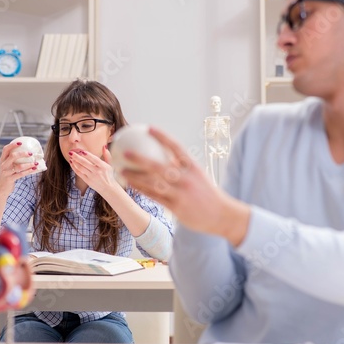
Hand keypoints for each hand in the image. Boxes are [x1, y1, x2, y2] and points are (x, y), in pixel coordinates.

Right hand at [0, 142, 39, 194]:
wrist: (1, 188)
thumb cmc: (7, 175)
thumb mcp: (8, 166)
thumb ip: (14, 160)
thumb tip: (28, 154)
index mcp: (2, 160)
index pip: (6, 150)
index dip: (13, 145)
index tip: (20, 142)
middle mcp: (3, 165)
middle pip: (12, 156)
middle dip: (22, 154)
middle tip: (31, 153)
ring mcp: (6, 172)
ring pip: (18, 166)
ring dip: (29, 164)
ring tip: (36, 163)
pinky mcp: (10, 179)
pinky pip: (21, 174)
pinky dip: (28, 171)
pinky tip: (34, 169)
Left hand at [69, 146, 118, 193]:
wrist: (108, 188)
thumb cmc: (109, 175)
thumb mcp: (110, 165)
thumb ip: (107, 155)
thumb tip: (104, 146)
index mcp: (103, 167)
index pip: (95, 159)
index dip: (88, 155)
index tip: (82, 151)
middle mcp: (97, 171)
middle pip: (85, 163)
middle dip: (77, 157)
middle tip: (71, 152)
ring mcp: (92, 176)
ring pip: (81, 168)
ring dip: (75, 162)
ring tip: (71, 157)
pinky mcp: (87, 181)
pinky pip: (79, 173)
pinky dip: (74, 168)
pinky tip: (72, 163)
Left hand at [121, 127, 249, 241]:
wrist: (222, 215)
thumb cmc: (208, 194)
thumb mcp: (199, 176)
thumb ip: (184, 167)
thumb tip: (167, 156)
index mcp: (193, 167)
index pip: (176, 147)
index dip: (162, 137)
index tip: (149, 128)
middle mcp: (186, 178)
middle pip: (158, 166)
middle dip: (140, 158)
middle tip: (125, 152)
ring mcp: (180, 193)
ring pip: (153, 183)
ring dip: (135, 177)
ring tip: (122, 171)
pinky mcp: (176, 207)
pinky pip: (155, 197)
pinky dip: (142, 190)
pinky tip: (132, 186)